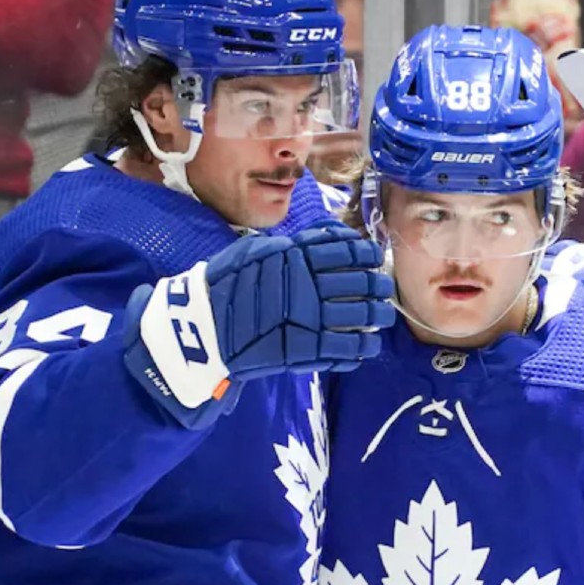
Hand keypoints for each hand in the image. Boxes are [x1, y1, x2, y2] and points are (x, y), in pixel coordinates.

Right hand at [123, 225, 394, 427]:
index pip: (341, 248)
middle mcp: (306, 283)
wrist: (200, 327)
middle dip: (376, 284)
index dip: (363, 251)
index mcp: (293, 256)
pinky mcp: (304, 348)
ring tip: (381, 316)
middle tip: (383, 287)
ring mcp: (307, 316)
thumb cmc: (223, 287)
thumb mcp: (252, 252)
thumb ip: (289, 246)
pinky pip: (344, 347)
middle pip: (358, 281)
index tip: (372, 255)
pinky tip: (366, 346)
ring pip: (358, 313)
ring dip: (376, 314)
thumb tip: (325, 236)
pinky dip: (360, 346)